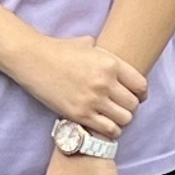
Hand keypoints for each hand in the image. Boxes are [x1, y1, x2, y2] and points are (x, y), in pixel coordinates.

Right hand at [12, 31, 144, 137]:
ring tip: (112, 116)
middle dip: (130, 107)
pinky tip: (103, 125)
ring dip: (121, 120)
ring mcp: (93, 100)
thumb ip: (105, 54)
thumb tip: (113, 60)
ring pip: (124, 119)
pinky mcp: (80, 114)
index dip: (141, 93)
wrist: (33, 60)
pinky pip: (109, 130)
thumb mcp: (87, 44)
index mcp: (110, 63)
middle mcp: (104, 82)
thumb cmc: (59, 50)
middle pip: (133, 104)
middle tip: (120, 107)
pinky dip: (110, 130)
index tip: (137, 96)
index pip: (140, 85)